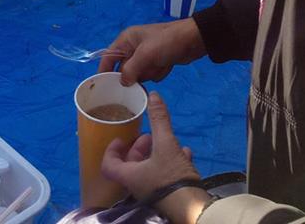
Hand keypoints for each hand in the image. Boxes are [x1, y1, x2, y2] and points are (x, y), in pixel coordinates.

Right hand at [98, 19, 205, 85]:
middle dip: (133, 75)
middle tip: (138, 81)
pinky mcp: (156, 61)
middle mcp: (132, 47)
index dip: (104, 71)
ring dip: (148, 73)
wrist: (194, 40)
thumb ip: (130, 69)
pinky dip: (158, 73)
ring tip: (158, 66)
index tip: (101, 88)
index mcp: (126, 40)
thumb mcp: (146, 54)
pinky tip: (166, 66)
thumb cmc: (167, 42)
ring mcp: (145, 55)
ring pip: (138, 74)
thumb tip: (122, 83)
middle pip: (124, 68)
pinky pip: (150, 74)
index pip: (108, 57)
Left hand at [102, 93, 208, 220]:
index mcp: (130, 176)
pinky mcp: (169, 195)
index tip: (121, 138)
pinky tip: (186, 154)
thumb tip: (153, 96)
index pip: (109, 165)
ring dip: (157, 153)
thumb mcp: (166, 144)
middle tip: (150, 136)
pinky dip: (172, 163)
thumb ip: (159, 120)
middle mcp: (138, 186)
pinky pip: (166, 176)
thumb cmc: (172, 177)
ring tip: (168, 141)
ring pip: (150, 169)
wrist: (195, 208)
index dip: (112, 150)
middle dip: (140, 147)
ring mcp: (153, 192)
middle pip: (132, 165)